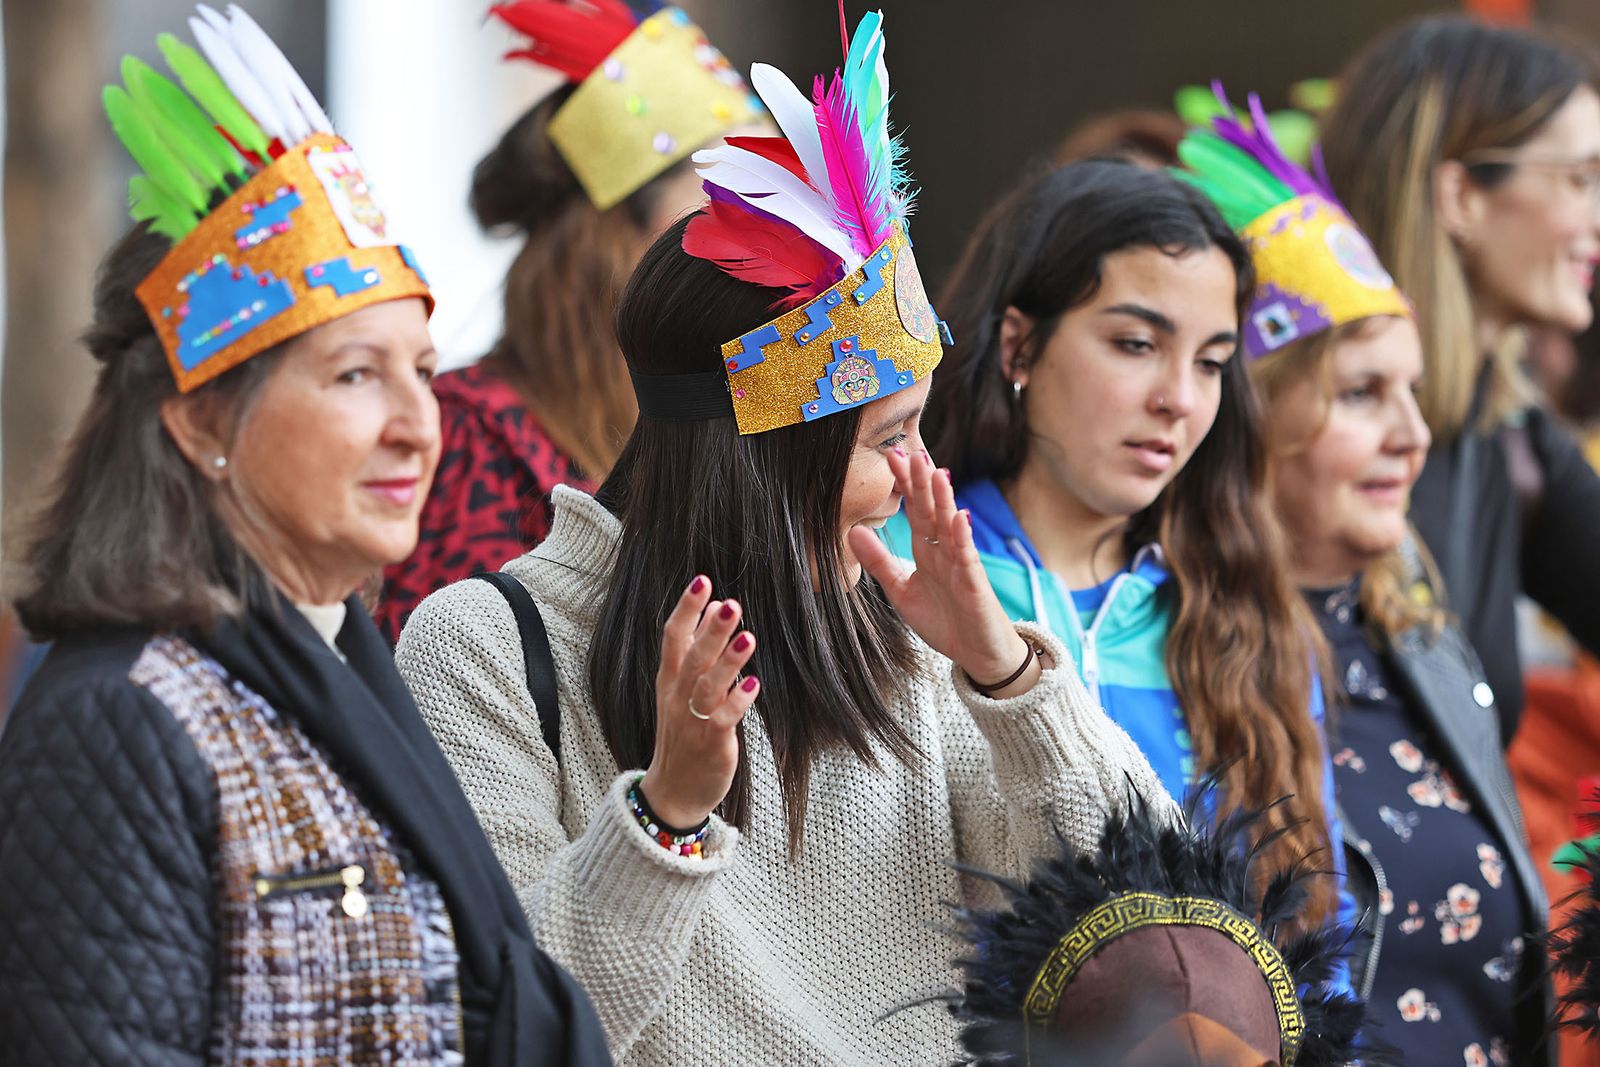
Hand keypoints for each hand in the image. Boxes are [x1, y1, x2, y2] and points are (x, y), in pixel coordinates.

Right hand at [640, 576, 760, 828]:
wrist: (673, 791)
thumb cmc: (682, 733)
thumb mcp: (680, 687)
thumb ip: (695, 648)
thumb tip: (712, 606)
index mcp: (669, 678)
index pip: (672, 637)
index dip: (687, 609)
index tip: (702, 581)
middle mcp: (678, 696)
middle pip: (693, 658)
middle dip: (711, 631)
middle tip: (730, 603)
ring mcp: (693, 721)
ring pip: (708, 686)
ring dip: (728, 662)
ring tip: (748, 637)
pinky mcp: (712, 744)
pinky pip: (724, 720)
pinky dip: (737, 702)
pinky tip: (753, 684)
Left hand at [848, 447, 1036, 694]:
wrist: (976, 654)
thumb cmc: (944, 620)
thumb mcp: (900, 591)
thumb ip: (879, 562)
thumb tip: (851, 531)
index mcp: (927, 550)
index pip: (914, 510)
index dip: (903, 484)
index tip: (889, 457)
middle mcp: (945, 550)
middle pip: (931, 509)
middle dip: (920, 481)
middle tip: (907, 450)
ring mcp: (962, 564)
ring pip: (951, 525)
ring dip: (944, 499)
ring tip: (935, 471)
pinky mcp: (974, 583)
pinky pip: (967, 557)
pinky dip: (962, 537)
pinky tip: (957, 517)